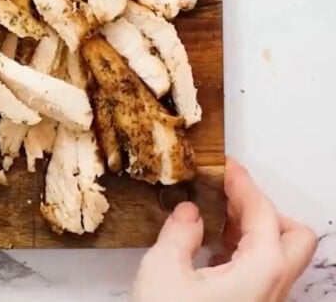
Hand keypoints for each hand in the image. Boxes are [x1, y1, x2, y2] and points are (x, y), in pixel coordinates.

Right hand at [132, 158, 316, 301]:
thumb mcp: (162, 271)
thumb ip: (178, 234)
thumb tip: (188, 213)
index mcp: (259, 271)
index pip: (263, 213)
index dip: (244, 183)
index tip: (227, 166)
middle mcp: (272, 289)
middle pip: (293, 237)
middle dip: (266, 209)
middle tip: (230, 194)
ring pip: (279, 257)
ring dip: (254, 229)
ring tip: (216, 215)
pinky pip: (261, 273)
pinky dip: (243, 250)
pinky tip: (211, 248)